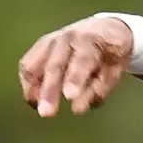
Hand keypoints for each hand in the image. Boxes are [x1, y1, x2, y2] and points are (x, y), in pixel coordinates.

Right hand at [19, 16, 134, 116]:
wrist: (103, 29)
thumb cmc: (111, 54)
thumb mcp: (114, 71)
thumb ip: (98, 90)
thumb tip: (76, 109)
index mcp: (92, 40)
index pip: (82, 59)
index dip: (75, 78)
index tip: (70, 97)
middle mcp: (68, 38)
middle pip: (55, 65)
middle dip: (49, 90)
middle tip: (46, 113)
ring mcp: (50, 41)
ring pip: (35, 64)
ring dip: (33, 89)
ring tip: (39, 108)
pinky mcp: (39, 47)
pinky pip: (28, 66)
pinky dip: (29, 85)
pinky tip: (35, 100)